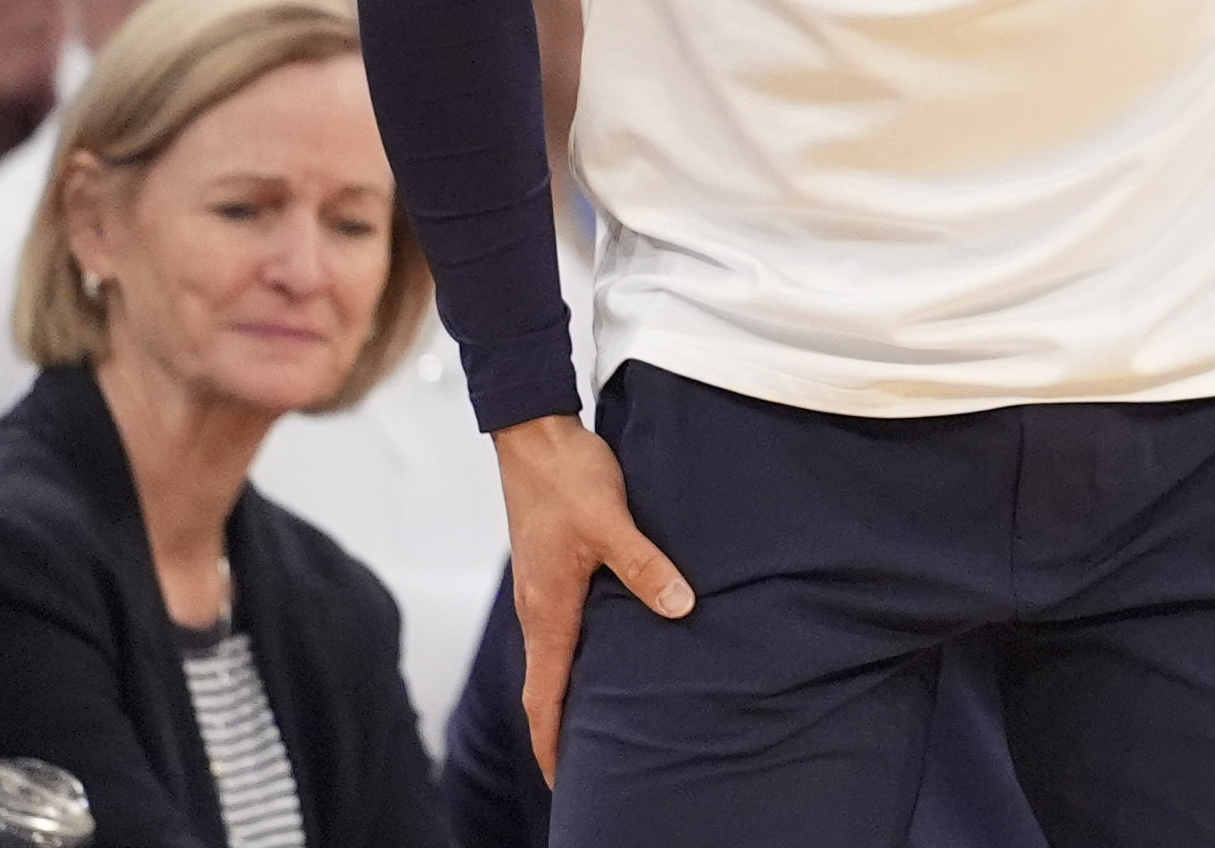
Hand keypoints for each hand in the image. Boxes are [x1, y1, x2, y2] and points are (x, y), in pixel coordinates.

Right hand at [493, 413, 693, 784]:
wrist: (534, 433)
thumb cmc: (566, 477)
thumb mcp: (611, 522)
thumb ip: (645, 567)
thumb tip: (680, 606)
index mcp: (547, 608)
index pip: (543, 693)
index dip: (552, 740)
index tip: (562, 780)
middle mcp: (538, 606)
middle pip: (544, 684)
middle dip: (559, 727)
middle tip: (582, 765)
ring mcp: (541, 587)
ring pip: (552, 655)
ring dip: (566, 690)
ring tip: (595, 719)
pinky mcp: (551, 567)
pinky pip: (559, 626)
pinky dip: (574, 653)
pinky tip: (604, 648)